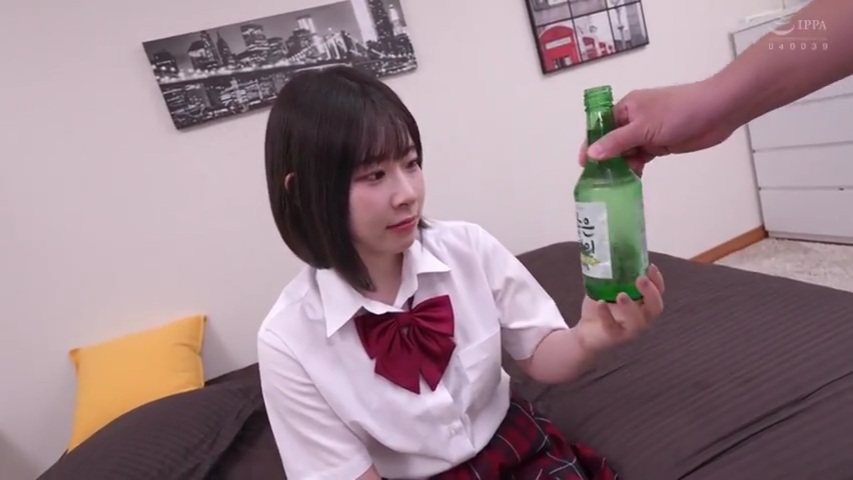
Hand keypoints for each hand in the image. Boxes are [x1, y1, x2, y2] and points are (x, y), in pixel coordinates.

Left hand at [576, 264, 665, 353]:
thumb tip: (611, 247)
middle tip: (640, 279)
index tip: (650, 266)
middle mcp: (642, 317)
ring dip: (631, 308)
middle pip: (656, 308)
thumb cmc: (602, 306)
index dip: (658, 280)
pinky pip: (614, 329)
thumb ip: (614, 274)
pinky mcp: (615, 338)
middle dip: (651, 293)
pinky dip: (607, 316)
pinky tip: (600, 304)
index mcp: (644, 303)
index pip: (659, 292)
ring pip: (638, 322)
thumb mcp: (608, 287)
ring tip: (621, 295)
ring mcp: (630, 330)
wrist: (586, 332)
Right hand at [577, 79, 738, 175]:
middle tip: (600, 180)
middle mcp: (633, 120)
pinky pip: (641, 157)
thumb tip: (591, 154)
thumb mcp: (643, 127)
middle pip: (612, 141)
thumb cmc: (678, 112)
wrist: (717, 111)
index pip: (600, 127)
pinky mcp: (660, 144)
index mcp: (626, 108)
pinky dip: (636, 167)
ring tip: (615, 184)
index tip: (584, 165)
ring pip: (627, 152)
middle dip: (606, 158)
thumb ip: (617, 142)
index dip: (591, 144)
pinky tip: (632, 179)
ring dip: (621, 165)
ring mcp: (647, 133)